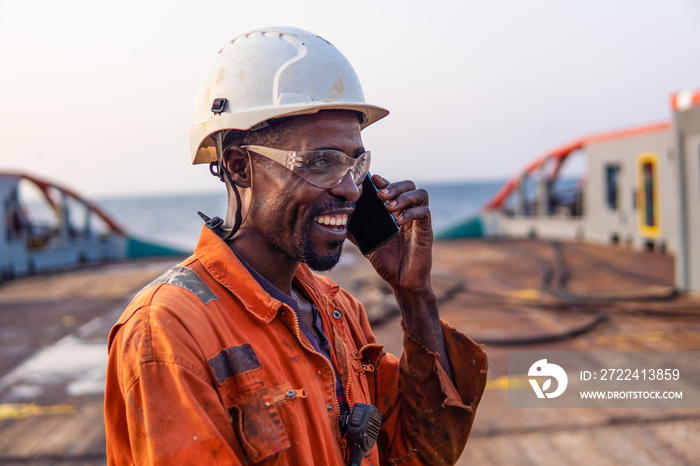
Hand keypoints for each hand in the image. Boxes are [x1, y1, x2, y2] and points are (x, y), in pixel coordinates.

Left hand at [364, 174, 432, 294]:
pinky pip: (425, 212)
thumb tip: (336, 220)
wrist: (401, 282)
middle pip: (409, 186)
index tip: (373, 179)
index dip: (384, 181)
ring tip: (389, 206)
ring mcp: (419, 221)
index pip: (393, 189)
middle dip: (395, 186)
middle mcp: (409, 213)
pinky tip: (398, 221)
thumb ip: (355, 231)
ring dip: (404, 196)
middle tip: (381, 194)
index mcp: (396, 213)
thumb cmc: (387, 262)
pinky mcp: (426, 231)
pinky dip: (411, 212)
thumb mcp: (366, 244)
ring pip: (421, 194)